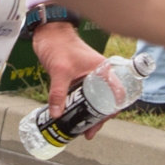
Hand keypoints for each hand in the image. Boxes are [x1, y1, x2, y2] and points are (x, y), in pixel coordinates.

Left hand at [31, 21, 109, 138]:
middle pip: (104, 100)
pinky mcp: (77, 79)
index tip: (104, 122)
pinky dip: (78, 107)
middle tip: (89, 132)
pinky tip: (71, 117)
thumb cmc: (59, 44)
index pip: (116, 92)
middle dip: (98, 117)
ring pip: (92, 100)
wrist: (48, 32)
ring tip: (81, 130)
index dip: (113, 109)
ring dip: (87, 114)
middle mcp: (98, 74)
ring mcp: (87, 77)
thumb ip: (58, 93)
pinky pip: (81, 96)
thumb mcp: (60, 70)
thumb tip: (56, 114)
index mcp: (102, 69)